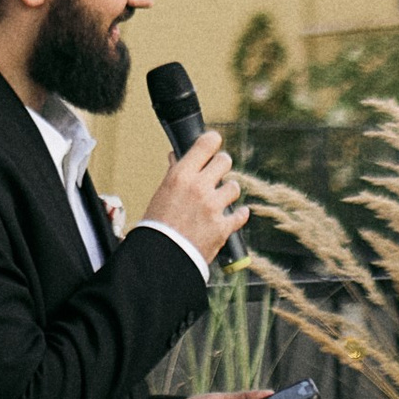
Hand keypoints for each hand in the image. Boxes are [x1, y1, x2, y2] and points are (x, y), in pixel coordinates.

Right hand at [140, 128, 245, 263]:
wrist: (160, 257)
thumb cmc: (157, 224)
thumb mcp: (161, 193)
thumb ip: (174, 173)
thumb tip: (176, 156)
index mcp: (181, 175)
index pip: (207, 143)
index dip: (212, 142)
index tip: (212, 145)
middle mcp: (199, 187)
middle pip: (225, 160)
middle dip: (221, 166)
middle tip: (216, 174)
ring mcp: (213, 207)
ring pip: (235, 186)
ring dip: (228, 192)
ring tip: (220, 199)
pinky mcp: (223, 227)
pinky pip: (241, 213)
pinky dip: (238, 215)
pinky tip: (234, 215)